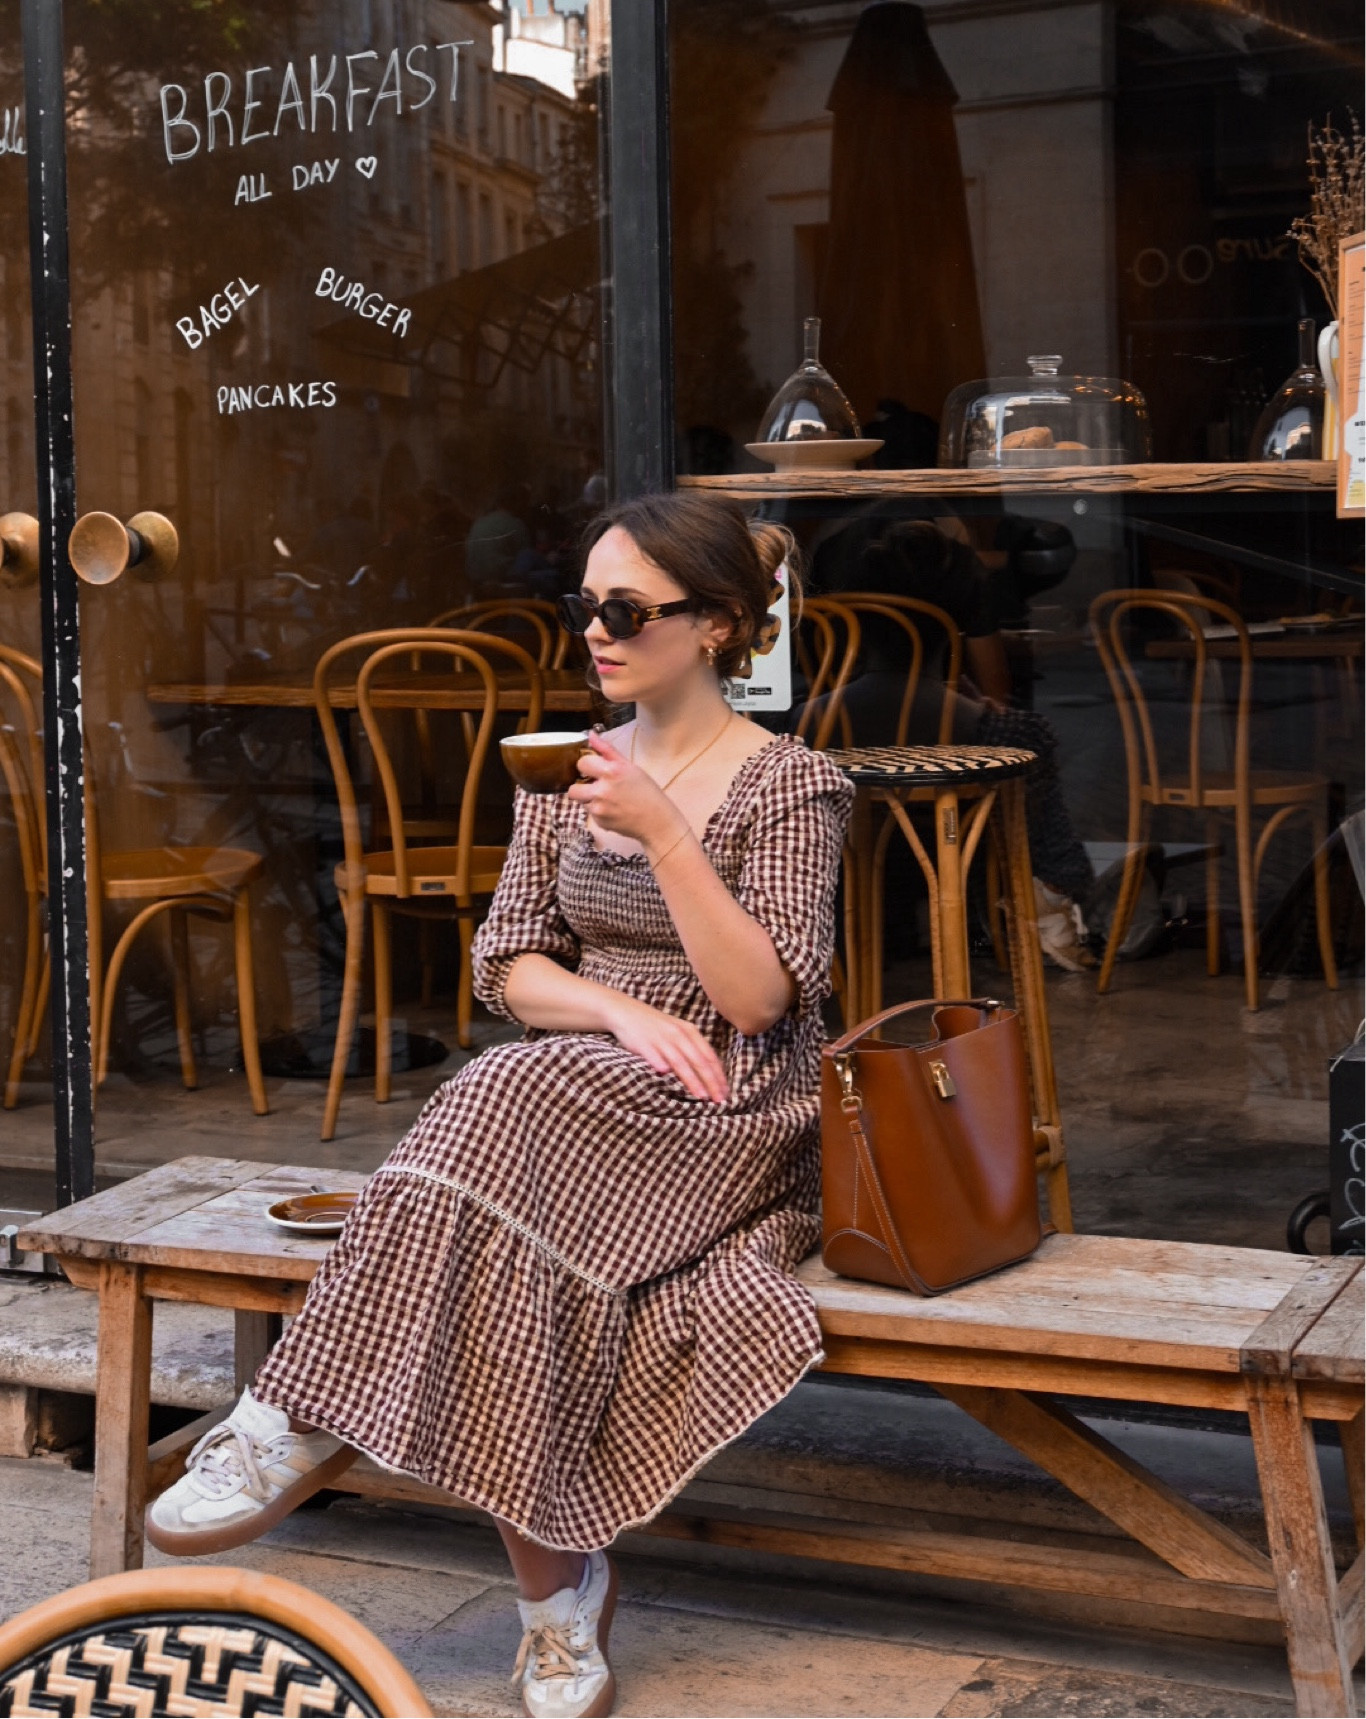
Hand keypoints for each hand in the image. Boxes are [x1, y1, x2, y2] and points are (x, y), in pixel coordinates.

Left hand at [567, 729, 684, 850]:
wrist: (656, 821)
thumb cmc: (646, 791)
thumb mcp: (629, 766)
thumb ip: (607, 750)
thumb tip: (591, 735)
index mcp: (611, 772)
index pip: (581, 763)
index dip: (587, 766)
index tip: (594, 770)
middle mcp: (602, 790)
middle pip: (573, 789)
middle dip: (581, 787)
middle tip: (594, 786)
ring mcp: (599, 809)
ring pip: (581, 802)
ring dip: (590, 799)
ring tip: (607, 799)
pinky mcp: (600, 822)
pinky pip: (591, 814)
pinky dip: (599, 811)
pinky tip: (613, 810)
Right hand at [604, 994, 728, 1102]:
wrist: (626, 1011)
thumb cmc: (655, 1027)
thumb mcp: (678, 1033)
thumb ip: (691, 1050)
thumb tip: (707, 1074)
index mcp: (689, 1031)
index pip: (709, 1056)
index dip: (719, 1075)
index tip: (725, 1093)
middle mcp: (678, 1034)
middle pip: (699, 1060)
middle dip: (710, 1081)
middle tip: (718, 1100)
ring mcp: (661, 1038)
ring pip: (680, 1061)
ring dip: (692, 1079)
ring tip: (701, 1095)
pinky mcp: (643, 1042)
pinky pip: (653, 1055)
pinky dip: (659, 1064)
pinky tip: (665, 1074)